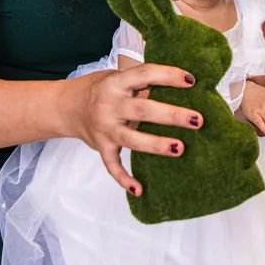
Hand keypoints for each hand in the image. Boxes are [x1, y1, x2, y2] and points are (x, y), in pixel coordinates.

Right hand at [62, 61, 201, 195]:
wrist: (66, 107)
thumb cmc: (101, 88)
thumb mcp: (118, 76)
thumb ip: (143, 80)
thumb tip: (184, 82)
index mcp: (116, 83)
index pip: (145, 74)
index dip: (168, 76)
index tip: (191, 81)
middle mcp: (110, 106)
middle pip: (143, 110)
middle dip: (172, 115)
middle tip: (197, 120)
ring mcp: (105, 129)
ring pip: (132, 139)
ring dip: (157, 145)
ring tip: (180, 148)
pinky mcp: (102, 148)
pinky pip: (112, 166)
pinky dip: (123, 179)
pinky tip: (139, 189)